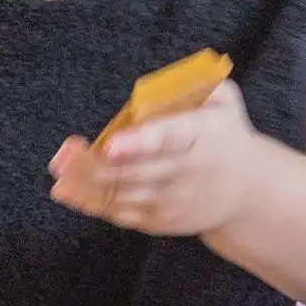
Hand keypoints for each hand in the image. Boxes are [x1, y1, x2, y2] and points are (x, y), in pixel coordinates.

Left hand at [49, 81, 259, 236]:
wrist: (246, 191)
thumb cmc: (224, 133)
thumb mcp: (224, 100)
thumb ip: (196, 85)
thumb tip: (155, 88)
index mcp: (201, 135)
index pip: (168, 139)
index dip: (138, 143)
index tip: (109, 144)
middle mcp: (185, 173)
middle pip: (134, 171)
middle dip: (94, 164)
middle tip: (65, 151)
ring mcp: (171, 201)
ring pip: (122, 194)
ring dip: (84, 183)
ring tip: (59, 167)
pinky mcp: (158, 221)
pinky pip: (119, 212)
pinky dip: (90, 202)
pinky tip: (66, 189)